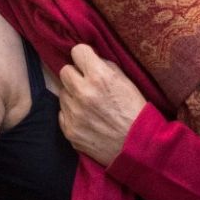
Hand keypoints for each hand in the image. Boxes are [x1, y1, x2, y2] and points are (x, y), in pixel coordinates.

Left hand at [54, 45, 147, 166]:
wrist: (138, 148)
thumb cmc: (135, 112)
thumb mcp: (127, 82)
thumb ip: (106, 67)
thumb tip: (91, 59)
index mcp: (99, 77)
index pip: (77, 51)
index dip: (84, 56)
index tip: (87, 62)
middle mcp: (83, 93)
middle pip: (64, 71)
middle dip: (75, 75)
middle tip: (86, 83)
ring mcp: (74, 113)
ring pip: (62, 92)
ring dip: (73, 95)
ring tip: (89, 104)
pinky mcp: (69, 130)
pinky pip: (62, 112)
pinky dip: (72, 113)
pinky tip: (86, 118)